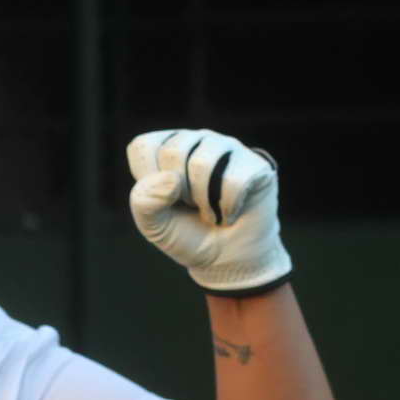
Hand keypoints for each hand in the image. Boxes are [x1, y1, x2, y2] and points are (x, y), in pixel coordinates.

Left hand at [126, 128, 291, 294]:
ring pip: (203, 163)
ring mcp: (227, 148)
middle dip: (178, 193)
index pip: (143, 147)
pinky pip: (234, 180)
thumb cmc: (185, 234)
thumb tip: (171, 178)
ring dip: (202, 200)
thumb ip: (144, 200)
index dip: (147, 183)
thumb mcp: (151, 223)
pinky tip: (229, 212)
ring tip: (208, 209)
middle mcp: (196, 140)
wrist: (225, 259)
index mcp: (163, 147)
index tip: (162, 201)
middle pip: (173, 152)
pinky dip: (227, 208)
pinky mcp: (256, 164)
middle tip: (190, 206)